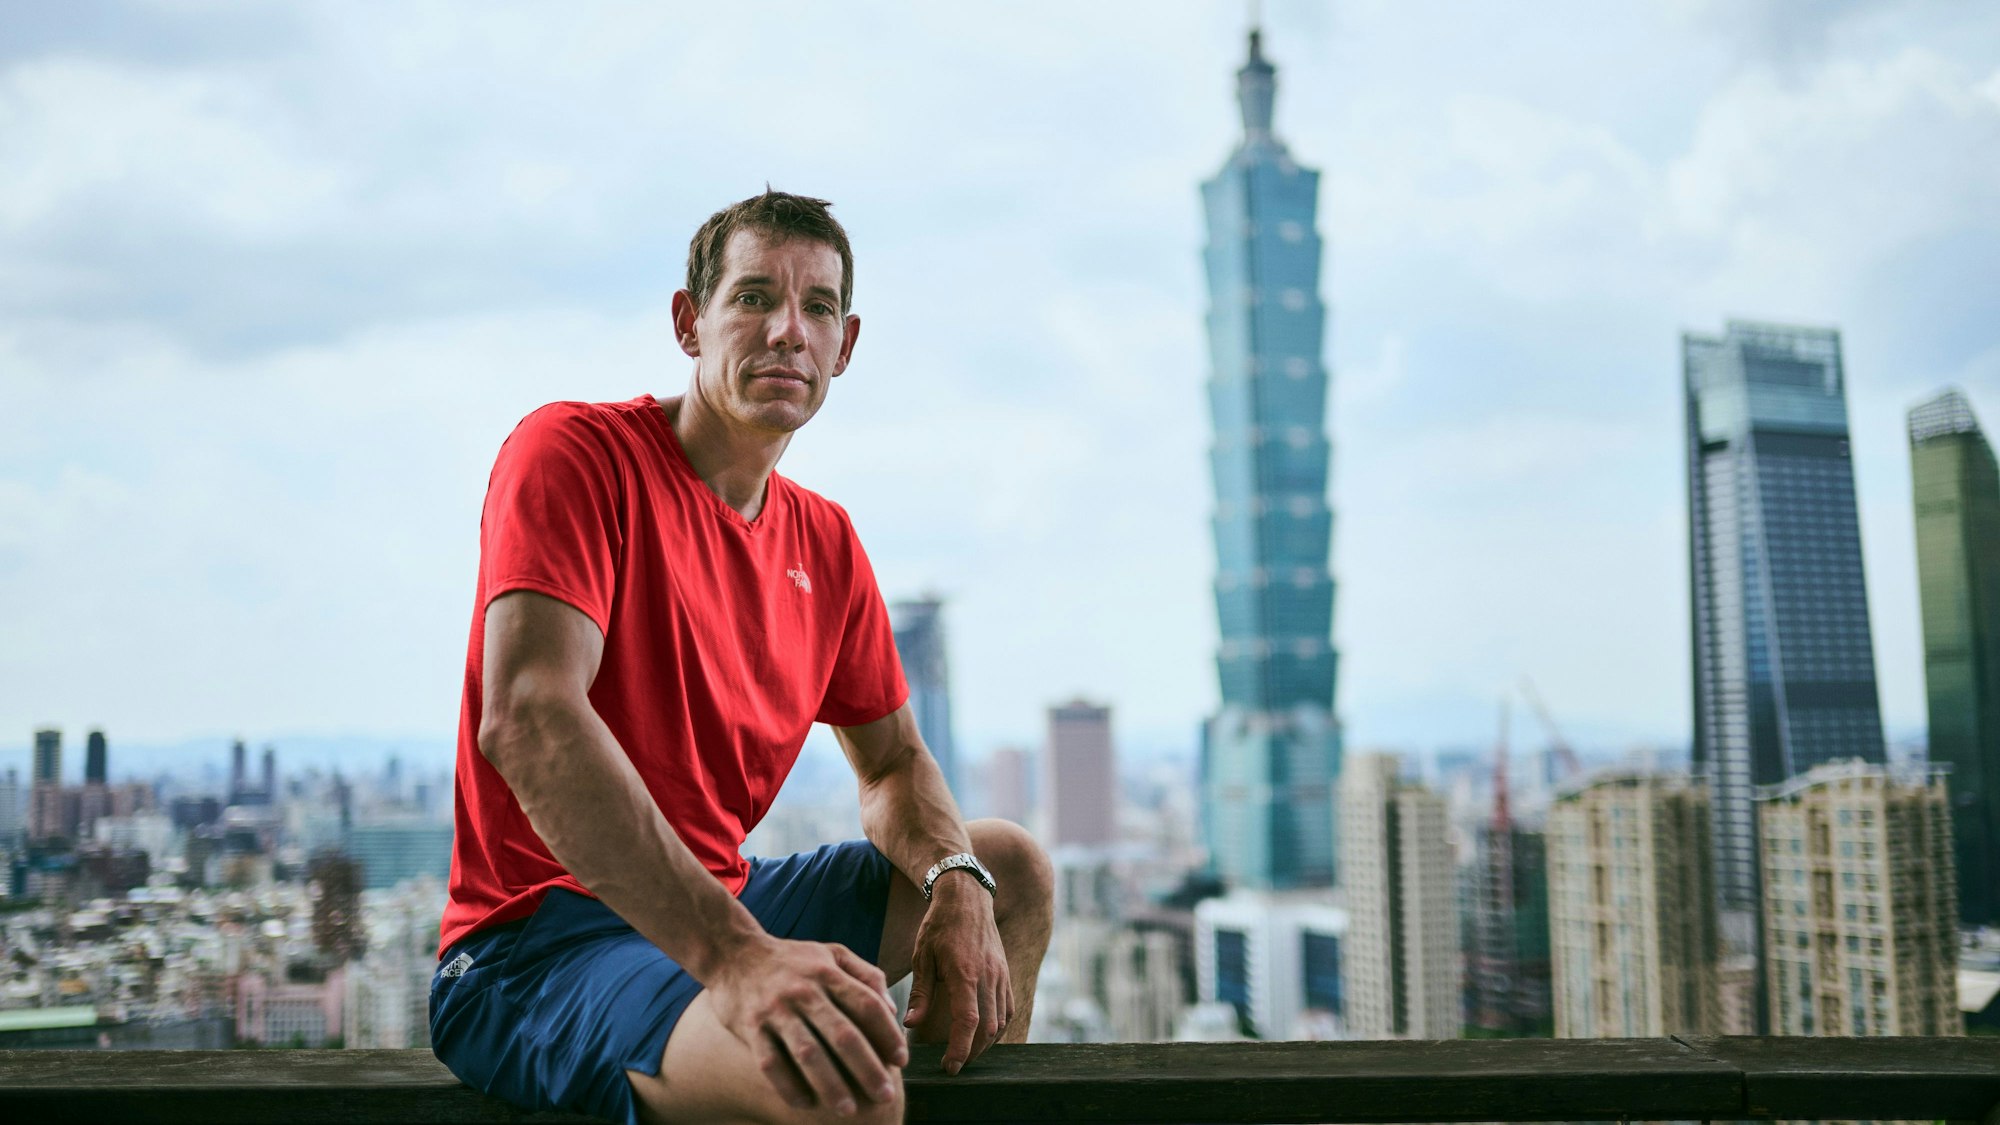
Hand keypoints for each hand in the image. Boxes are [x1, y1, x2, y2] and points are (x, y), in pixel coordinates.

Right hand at [706, 935, 908, 1112]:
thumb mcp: (832, 954)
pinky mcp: (751, 1027)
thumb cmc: (792, 959)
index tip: (901, 1060)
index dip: (888, 1034)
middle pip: (842, 1034)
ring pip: (807, 1053)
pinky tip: (805, 1104)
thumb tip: (892, 1010)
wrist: (733, 953)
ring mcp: (776, 1010)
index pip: (866, 1005)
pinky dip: (788, 1086)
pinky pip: (770, 1063)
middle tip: (885, 1095)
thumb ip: (866, 975)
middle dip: (867, 1068)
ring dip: (830, 1084)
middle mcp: (804, 991)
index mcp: (828, 973)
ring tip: (847, 1109)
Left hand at [903, 875, 1009, 1074]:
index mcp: (964, 973)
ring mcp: (1000, 975)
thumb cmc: (939, 925)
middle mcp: (988, 976)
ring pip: (1000, 1021)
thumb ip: (921, 992)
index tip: (949, 1066)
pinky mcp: (1005, 973)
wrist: (967, 897)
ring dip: (985, 1043)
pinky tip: (983, 1033)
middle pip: (987, 1028)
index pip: (968, 1021)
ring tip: (966, 1053)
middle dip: (972, 1053)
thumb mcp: (922, 955)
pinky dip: (998, 1026)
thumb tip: (910, 1024)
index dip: (960, 1049)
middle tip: (954, 1065)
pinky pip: (1008, 1008)